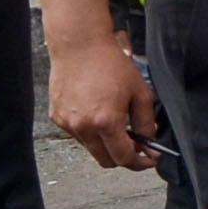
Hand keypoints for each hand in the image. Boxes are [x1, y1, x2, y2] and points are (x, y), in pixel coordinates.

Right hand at [47, 28, 158, 169]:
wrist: (79, 46)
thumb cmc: (110, 64)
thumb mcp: (140, 93)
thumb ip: (147, 123)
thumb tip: (149, 145)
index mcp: (106, 122)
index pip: (123, 158)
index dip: (140, 162)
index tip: (148, 159)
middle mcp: (83, 126)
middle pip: (106, 161)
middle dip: (123, 157)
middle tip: (135, 144)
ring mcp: (67, 123)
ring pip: (91, 148)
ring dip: (105, 143)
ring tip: (114, 121)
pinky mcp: (57, 116)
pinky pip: (77, 134)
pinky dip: (90, 131)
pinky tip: (96, 111)